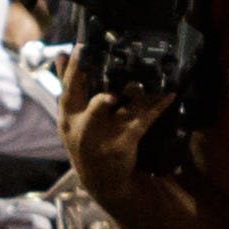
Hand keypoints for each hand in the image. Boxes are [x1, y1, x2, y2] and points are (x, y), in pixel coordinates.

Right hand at [60, 54, 178, 218]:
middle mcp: (82, 128)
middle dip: (97, 93)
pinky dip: (157, 105)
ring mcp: (104, 137)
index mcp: (67, 117)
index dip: (73, 68)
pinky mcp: (124, 143)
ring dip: (135, 94)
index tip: (80, 47)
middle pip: (90, 104)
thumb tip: (59, 56)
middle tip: (104, 77)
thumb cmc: (85, 141)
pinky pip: (144, 120)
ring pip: (122, 110)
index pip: (68, 89)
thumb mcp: (69, 118)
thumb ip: (68, 86)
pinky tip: (169, 94)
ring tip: (147, 79)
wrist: (101, 180)